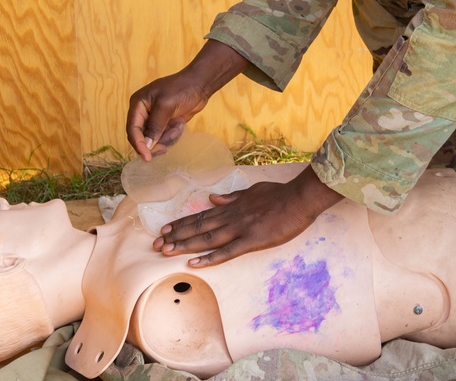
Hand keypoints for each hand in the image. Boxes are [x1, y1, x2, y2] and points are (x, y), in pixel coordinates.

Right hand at [126, 40, 249, 160]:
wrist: (200, 84)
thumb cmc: (181, 89)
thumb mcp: (166, 106)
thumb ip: (155, 126)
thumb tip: (146, 145)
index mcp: (138, 104)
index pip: (132, 129)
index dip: (138, 144)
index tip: (146, 157)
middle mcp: (143, 113)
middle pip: (142, 137)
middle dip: (154, 143)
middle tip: (165, 148)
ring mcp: (155, 119)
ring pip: (154, 139)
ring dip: (167, 137)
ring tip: (178, 127)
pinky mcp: (165, 123)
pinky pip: (164, 137)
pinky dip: (172, 135)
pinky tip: (180, 125)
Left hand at [153, 165, 343, 265]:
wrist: (299, 198)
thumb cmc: (279, 194)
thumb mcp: (253, 190)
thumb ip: (232, 196)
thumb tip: (212, 198)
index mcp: (232, 206)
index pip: (202, 215)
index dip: (182, 223)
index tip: (165, 229)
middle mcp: (231, 217)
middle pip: (198, 227)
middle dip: (176, 236)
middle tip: (156, 245)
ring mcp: (240, 229)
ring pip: (207, 238)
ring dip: (185, 245)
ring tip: (166, 252)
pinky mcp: (251, 240)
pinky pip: (226, 251)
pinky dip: (209, 257)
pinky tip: (194, 263)